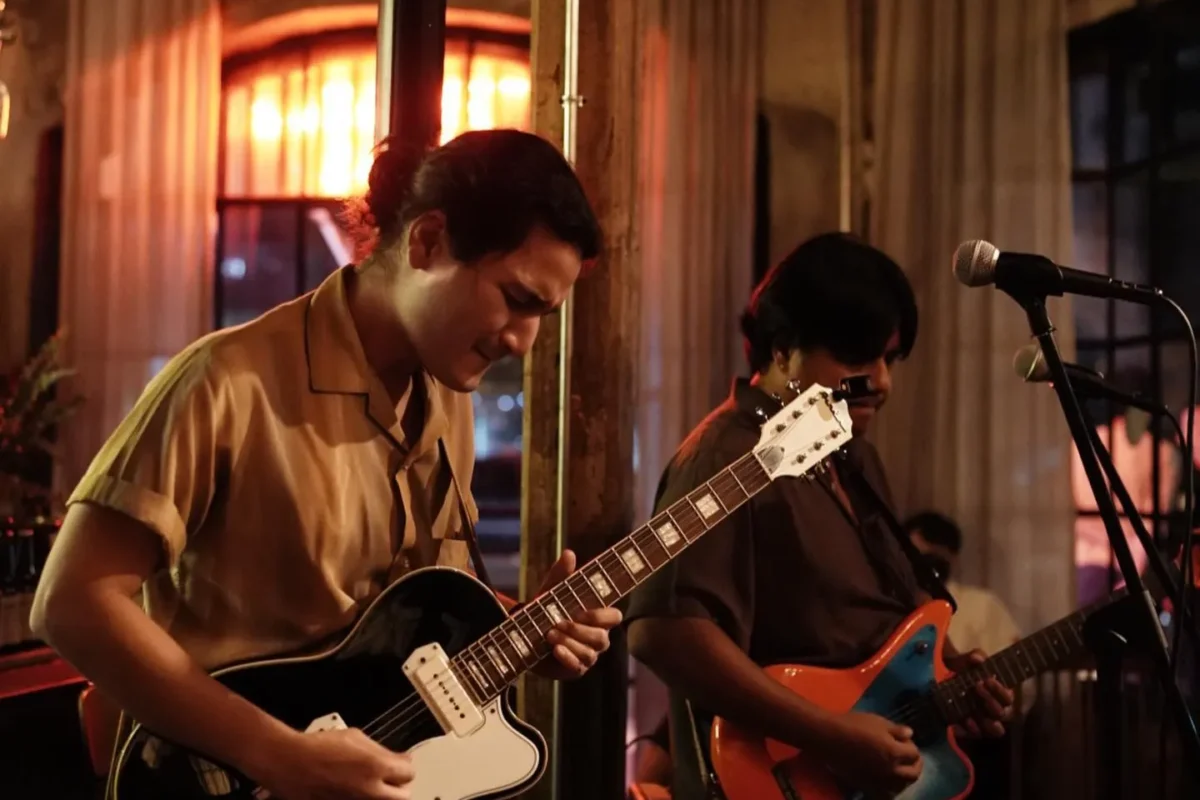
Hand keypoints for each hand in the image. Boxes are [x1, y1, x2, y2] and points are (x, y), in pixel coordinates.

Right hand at [249, 727, 413, 799]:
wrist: (290, 764)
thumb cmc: (321, 747)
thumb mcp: (356, 737)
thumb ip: (381, 751)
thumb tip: (399, 758)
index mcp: (377, 767)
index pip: (409, 772)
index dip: (403, 766)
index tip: (399, 763)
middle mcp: (371, 792)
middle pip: (403, 796)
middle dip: (398, 785)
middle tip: (389, 777)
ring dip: (382, 794)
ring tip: (369, 784)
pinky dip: (363, 798)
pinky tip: (353, 790)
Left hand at [530, 550, 622, 680]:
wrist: (525, 636)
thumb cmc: (546, 611)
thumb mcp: (551, 592)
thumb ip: (561, 575)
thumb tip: (569, 553)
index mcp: (596, 617)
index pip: (614, 617)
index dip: (601, 616)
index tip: (581, 611)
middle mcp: (596, 637)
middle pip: (602, 638)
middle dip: (580, 630)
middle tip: (558, 622)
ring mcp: (587, 654)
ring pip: (590, 653)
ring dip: (570, 642)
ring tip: (550, 634)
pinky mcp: (575, 668)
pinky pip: (578, 667)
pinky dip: (567, 658)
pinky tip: (556, 650)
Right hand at [817, 711, 922, 797]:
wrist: (828, 737)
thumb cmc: (853, 725)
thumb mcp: (877, 721)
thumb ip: (896, 730)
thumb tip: (910, 734)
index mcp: (894, 752)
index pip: (914, 753)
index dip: (911, 745)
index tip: (904, 739)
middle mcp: (890, 771)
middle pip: (913, 774)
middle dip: (915, 765)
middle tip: (910, 757)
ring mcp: (878, 781)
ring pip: (901, 787)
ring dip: (904, 779)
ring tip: (900, 770)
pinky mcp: (867, 786)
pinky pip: (885, 794)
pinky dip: (891, 789)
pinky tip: (887, 781)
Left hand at [944, 650, 1013, 738]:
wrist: (944, 679)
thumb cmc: (964, 671)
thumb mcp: (968, 661)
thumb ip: (975, 657)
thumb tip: (977, 658)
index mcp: (1000, 695)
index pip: (1008, 698)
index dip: (1000, 690)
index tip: (987, 679)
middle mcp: (995, 710)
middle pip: (1001, 713)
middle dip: (990, 701)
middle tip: (977, 687)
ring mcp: (985, 721)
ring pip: (994, 730)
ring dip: (983, 723)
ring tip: (970, 714)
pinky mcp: (971, 730)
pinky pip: (973, 736)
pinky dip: (966, 731)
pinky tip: (956, 724)